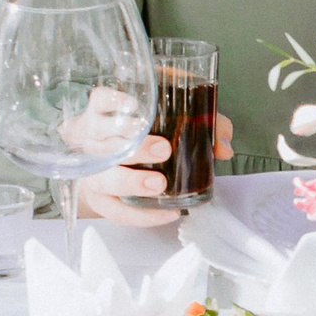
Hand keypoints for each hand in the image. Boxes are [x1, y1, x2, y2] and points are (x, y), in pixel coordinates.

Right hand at [73, 113, 235, 225]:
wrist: (115, 160)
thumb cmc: (147, 132)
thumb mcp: (175, 119)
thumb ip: (205, 124)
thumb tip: (223, 148)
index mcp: (106, 113)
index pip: (100, 100)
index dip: (113, 101)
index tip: (135, 105)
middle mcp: (92, 140)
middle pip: (102, 142)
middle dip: (133, 147)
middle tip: (162, 149)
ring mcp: (91, 171)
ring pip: (101, 178)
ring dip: (130, 181)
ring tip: (159, 185)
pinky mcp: (98, 197)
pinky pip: (114, 210)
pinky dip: (141, 215)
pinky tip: (167, 213)